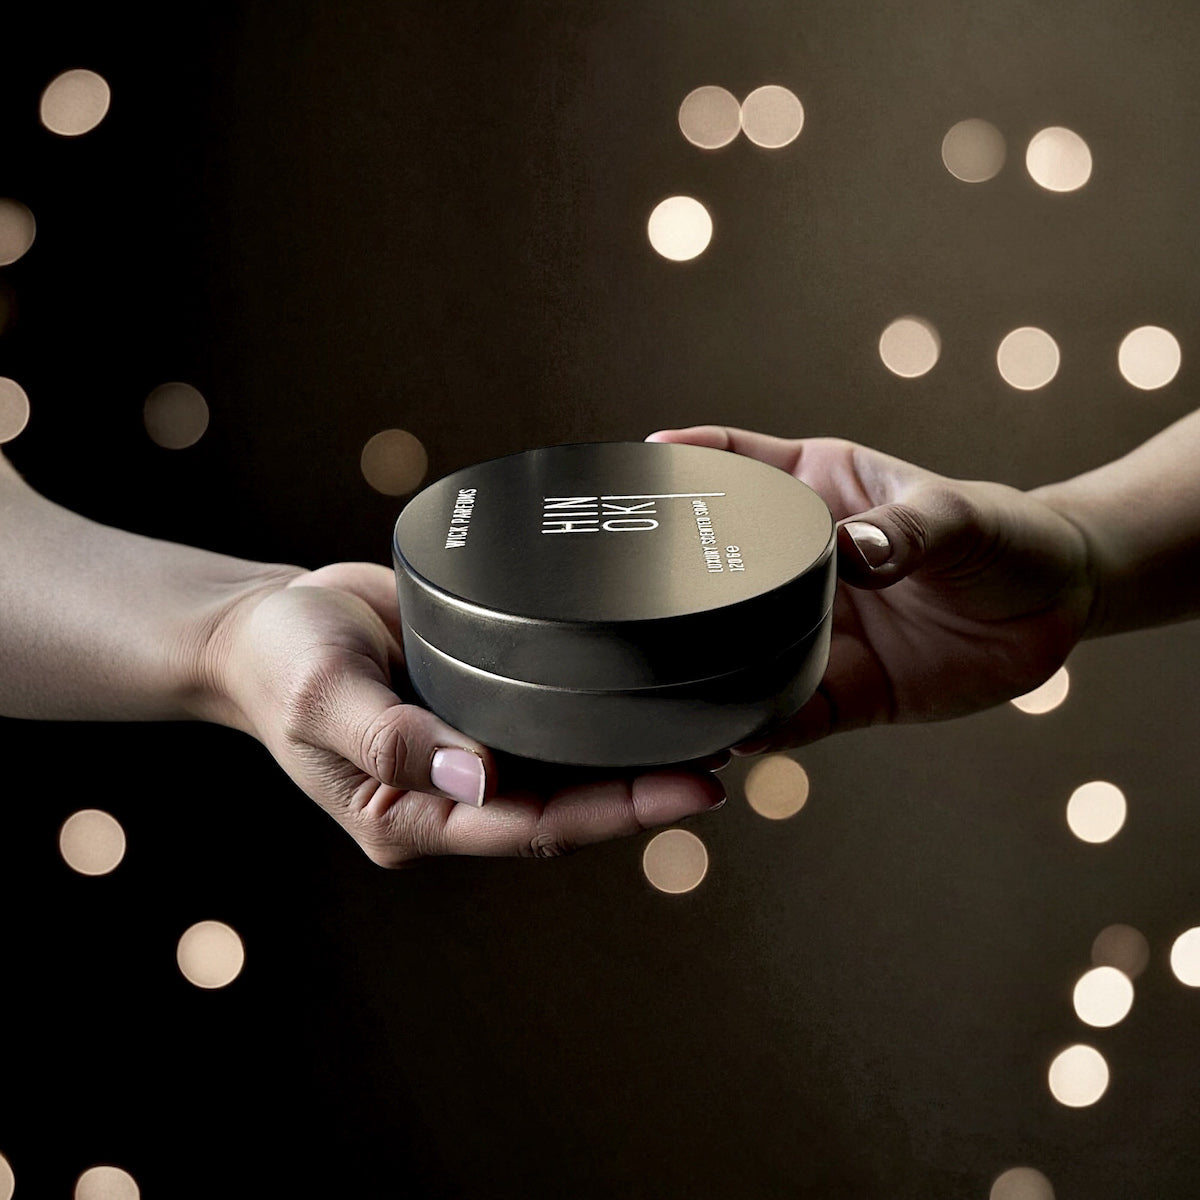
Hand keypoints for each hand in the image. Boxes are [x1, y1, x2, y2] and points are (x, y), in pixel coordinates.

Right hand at [205, 561, 725, 865]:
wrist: (264, 623)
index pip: (532, 827)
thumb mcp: (322, 697)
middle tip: (729, 757)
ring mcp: (469, 756)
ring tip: (712, 729)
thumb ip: (392, 741)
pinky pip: (547, 724)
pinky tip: (643, 696)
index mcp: (411, 819)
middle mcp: (452, 798)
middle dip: (647, 793)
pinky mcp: (478, 710)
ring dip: (633, 759)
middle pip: (566, 809)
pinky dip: (597, 718)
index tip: (693, 790)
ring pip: (565, 771)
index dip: (618, 814)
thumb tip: (479, 778)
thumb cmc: (279, 663)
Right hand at [646, 426, 1095, 750]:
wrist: (1057, 608)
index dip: (687, 459)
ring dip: (711, 670)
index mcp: (816, 494)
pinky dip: (763, 726)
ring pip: (743, 650)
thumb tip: (855, 553)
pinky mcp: (842, 691)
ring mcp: (815, 629)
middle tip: (630, 598)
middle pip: (720, 571)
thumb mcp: (955, 515)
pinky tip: (738, 733)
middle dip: (676, 584)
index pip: (737, 466)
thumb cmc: (1001, 534)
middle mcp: (801, 565)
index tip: (639, 460)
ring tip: (667, 685)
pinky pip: (791, 712)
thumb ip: (905, 530)